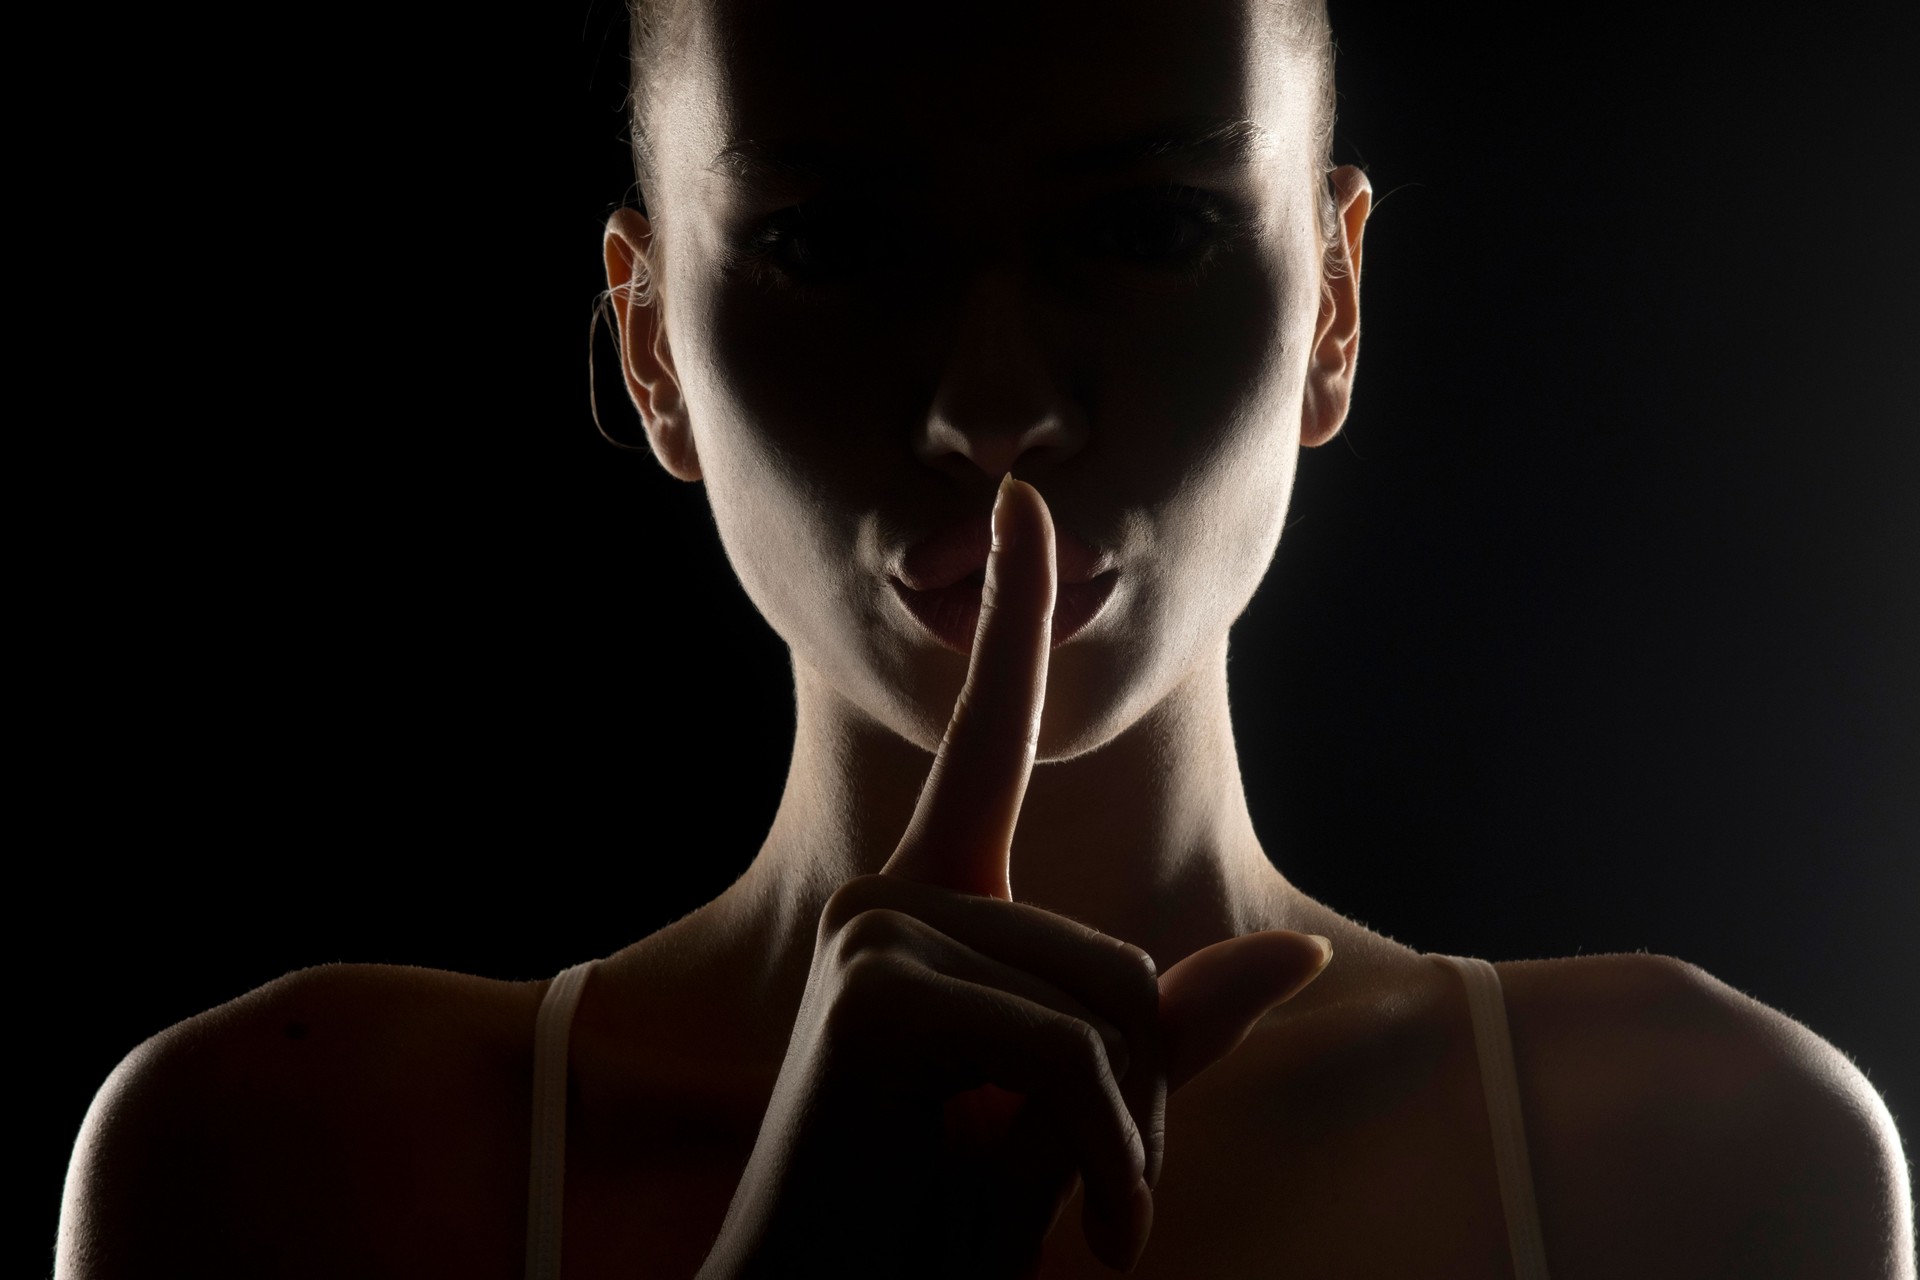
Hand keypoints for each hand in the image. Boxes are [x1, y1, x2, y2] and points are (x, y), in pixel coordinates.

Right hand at [698, 477, 1330, 1277]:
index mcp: (935, 907)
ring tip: (1019, 1201)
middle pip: (1125, 960)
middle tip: (1049, 1182)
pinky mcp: (879, 996)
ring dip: (1116, 1141)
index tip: (1026, 501)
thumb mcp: (1081, 1120)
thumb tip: (1290, 958)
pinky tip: (1050, 1223)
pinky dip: (1105, 1160)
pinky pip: (1078, 1054)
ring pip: (1114, 1010)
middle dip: (1133, 1099)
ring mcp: (878, 936)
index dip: (1012, 616)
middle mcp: (895, 900)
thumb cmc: (939, 1225)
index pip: (987, 738)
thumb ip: (1169, 1036)